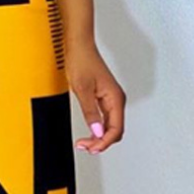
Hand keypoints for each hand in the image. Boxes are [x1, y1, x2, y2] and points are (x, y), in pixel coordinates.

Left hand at [66, 39, 125, 154]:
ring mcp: (110, 98)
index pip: (115, 129)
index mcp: (115, 98)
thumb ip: (90, 112)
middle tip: (85, 147)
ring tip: (85, 143)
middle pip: (114, 130)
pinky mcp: (103, 96)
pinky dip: (97, 127)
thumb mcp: (82, 89)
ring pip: (109, 125)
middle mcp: (116, 99)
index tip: (91, 148)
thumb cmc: (81, 60)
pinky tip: (89, 132)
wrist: (78, 45)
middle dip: (101, 142)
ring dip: (98, 136)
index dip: (103, 142)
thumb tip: (97, 132)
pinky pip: (104, 118)